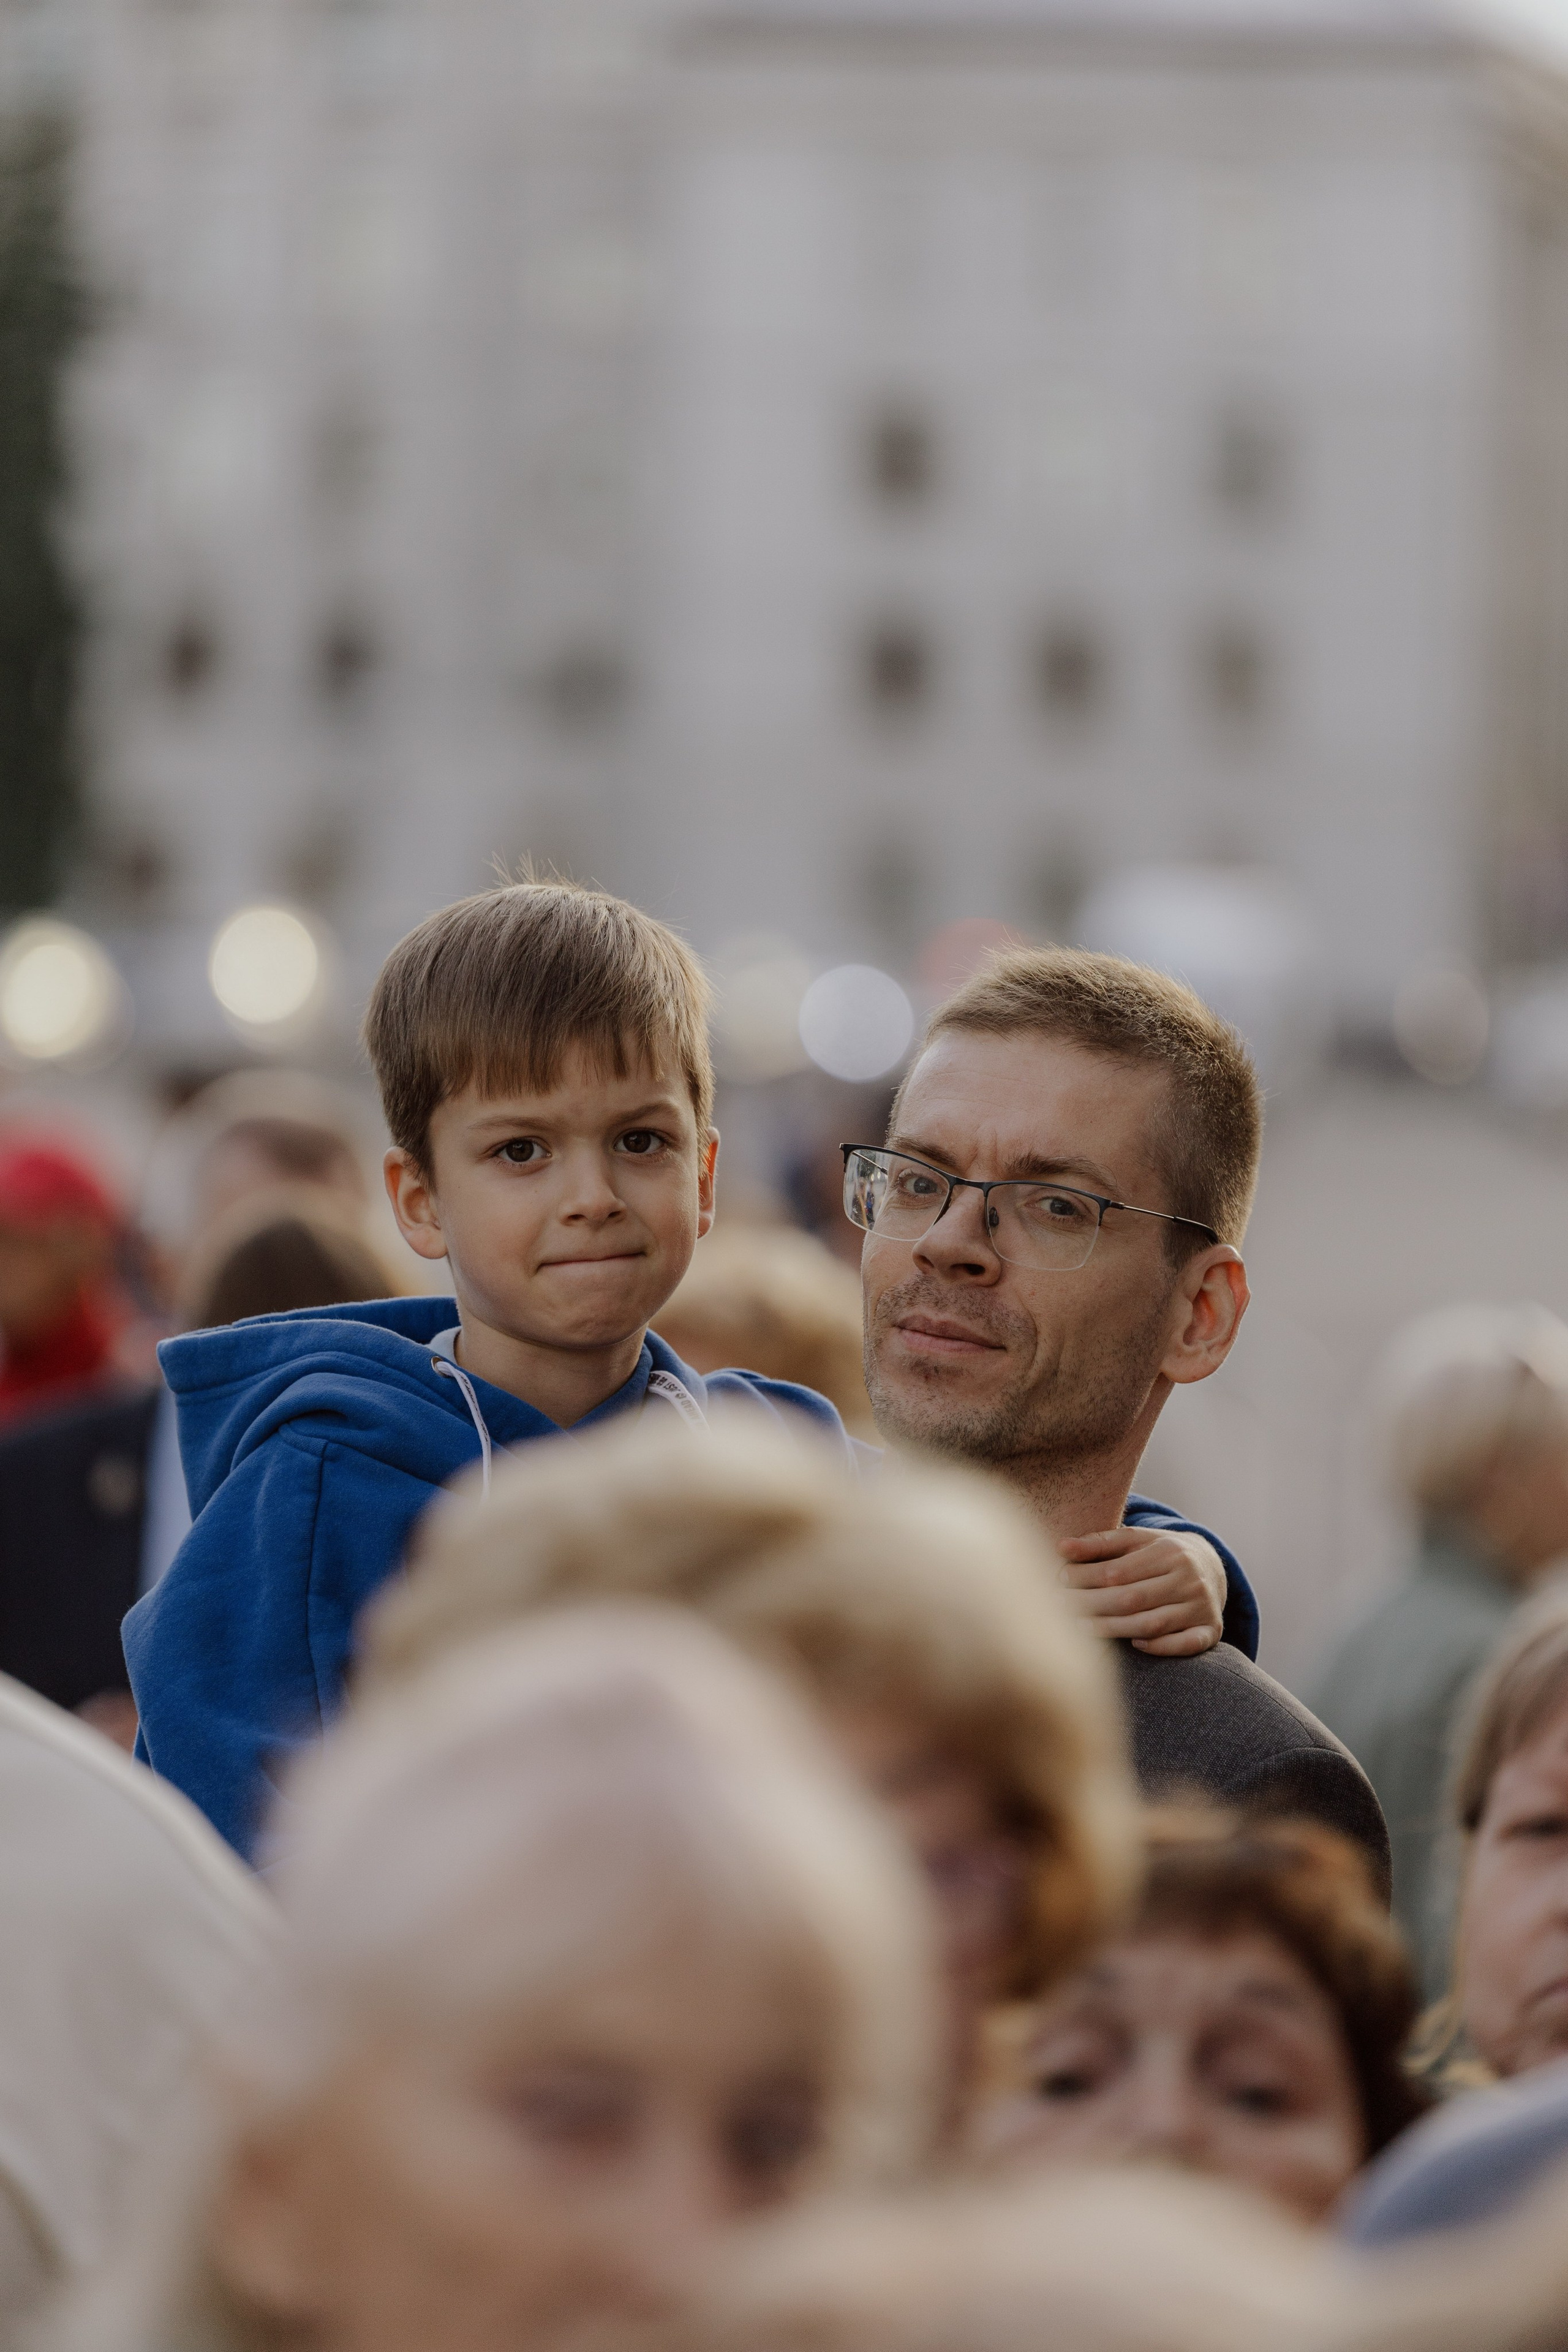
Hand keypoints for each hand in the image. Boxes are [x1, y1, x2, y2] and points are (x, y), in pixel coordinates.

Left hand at [1057, 1527, 1226, 1656]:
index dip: (1086, 1578)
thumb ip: (1100, 1543)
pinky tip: (1133, 1645)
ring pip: (1153, 1624)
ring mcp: (1203, 1606)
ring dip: (1113, 1629)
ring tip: (1080, 1628)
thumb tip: (1061, 1547)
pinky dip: (1159, 1647)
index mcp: (1170, 1551)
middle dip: (1091, 1605)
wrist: (1211, 1566)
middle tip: (1059, 1608)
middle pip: (1132, 1598)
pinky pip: (1185, 1644)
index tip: (1059, 1581)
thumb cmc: (1161, 1553)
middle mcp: (1190, 1579)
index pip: (1119, 1571)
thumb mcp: (1136, 1540)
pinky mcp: (1212, 1630)